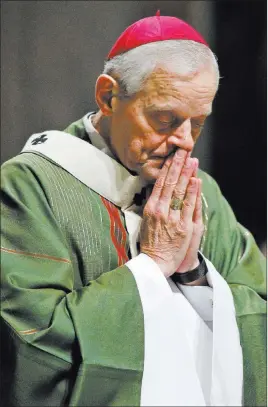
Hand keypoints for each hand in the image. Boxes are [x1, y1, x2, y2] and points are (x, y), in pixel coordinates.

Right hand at [140, 149, 201, 277]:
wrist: (155, 263)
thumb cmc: (151, 242)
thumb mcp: (146, 221)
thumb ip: (153, 205)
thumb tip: (157, 189)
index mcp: (151, 208)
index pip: (160, 183)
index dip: (168, 168)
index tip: (173, 156)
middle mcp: (160, 210)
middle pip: (170, 183)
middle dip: (178, 165)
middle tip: (183, 150)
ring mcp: (172, 218)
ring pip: (179, 191)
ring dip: (187, 174)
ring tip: (192, 160)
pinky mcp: (183, 226)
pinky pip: (189, 206)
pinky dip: (192, 192)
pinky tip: (195, 180)